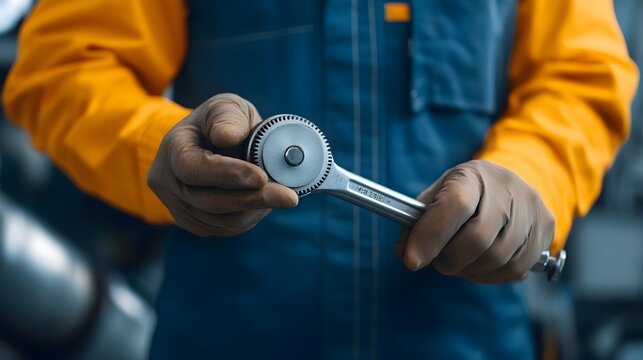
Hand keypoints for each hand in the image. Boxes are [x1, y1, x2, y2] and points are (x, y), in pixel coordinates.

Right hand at [148, 93, 297, 236]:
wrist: (208, 143)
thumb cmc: (220, 122)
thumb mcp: (225, 107)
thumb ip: (227, 117)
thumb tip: (227, 136)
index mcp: (173, 150)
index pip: (193, 168)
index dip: (228, 174)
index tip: (261, 176)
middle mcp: (169, 183)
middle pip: (210, 202)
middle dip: (254, 198)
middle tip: (288, 196)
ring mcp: (179, 208)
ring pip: (222, 221)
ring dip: (257, 209)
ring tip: (281, 194)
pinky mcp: (195, 224)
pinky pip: (226, 228)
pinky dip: (251, 216)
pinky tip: (265, 202)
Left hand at [396, 160, 553, 282]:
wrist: (508, 182)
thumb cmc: (464, 192)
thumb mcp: (437, 195)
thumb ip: (417, 221)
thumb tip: (404, 251)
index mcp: (473, 174)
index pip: (455, 205)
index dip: (431, 236)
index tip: (412, 260)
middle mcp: (507, 187)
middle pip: (477, 238)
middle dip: (449, 260)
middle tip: (437, 262)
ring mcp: (531, 207)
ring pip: (497, 258)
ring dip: (469, 270)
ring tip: (458, 262)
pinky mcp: (546, 227)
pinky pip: (516, 268)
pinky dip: (490, 275)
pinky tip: (479, 265)